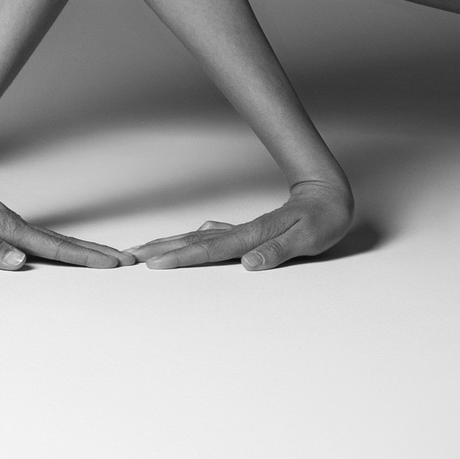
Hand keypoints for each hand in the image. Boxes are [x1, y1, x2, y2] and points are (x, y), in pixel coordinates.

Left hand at [0, 156, 133, 269]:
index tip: (113, 263)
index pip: (56, 249)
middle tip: (127, 260)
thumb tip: (19, 263)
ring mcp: (14, 225)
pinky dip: (64, 246)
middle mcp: (18, 228)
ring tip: (108, 256)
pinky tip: (66, 250)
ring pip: (58, 240)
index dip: (85, 258)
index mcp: (11, 231)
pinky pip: (45, 238)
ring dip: (85, 250)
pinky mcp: (6, 224)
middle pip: (66, 243)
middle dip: (97, 254)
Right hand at [131, 176, 353, 271]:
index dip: (183, 258)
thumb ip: (279, 251)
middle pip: (194, 242)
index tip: (155, 264)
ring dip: (169, 243)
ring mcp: (242, 230)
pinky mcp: (246, 231)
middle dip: (161, 249)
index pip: (212, 249)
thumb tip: (249, 264)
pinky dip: (189, 241)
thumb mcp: (309, 238)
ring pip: (198, 238)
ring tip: (143, 250)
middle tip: (130, 256)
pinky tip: (180, 243)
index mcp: (254, 235)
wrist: (329, 194)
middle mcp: (243, 231)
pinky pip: (210, 238)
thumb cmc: (323, 218)